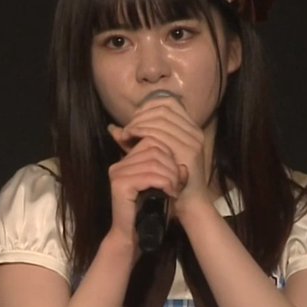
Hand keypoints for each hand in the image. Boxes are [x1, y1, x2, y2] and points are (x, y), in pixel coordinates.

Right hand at [104, 124, 182, 244]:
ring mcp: (118, 173)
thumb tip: (183, 163)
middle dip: (171, 166)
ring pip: (154, 162)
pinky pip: (149, 175)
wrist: (134, 235)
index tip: (177, 174)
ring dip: (170, 176)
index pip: (152, 141)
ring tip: (174, 190)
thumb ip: (168, 170)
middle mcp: (119, 164)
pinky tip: (170, 193)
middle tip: (178, 184)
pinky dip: (164, 183)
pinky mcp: (120, 184)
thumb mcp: (161, 185)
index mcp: (126, 161)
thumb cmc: (150, 211)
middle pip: (154, 149)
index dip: (170, 155)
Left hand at [108, 97, 209, 212]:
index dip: (148, 106)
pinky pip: (161, 134)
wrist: (188, 203)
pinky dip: (142, 132)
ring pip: (160, 118)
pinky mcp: (187, 151)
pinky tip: (131, 139)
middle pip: (163, 109)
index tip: (133, 119)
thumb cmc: (169, 181)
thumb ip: (135, 141)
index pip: (169, 103)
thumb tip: (112, 128)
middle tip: (127, 128)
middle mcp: (194, 131)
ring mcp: (192, 140)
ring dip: (139, 123)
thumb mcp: (150, 156)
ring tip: (126, 134)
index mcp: (189, 129)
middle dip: (141, 116)